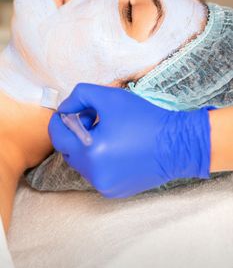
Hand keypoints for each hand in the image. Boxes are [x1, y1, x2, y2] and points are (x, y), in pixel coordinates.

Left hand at [48, 83, 210, 197]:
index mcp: (90, 152)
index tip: (70, 111)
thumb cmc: (145, 119)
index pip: (58, 137)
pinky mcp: (116, 191)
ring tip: (108, 134)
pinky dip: (99, 160)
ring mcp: (105, 186)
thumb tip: (65, 109)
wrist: (178, 144)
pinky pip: (97, 173)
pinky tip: (117, 149)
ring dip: (87, 147)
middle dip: (76, 133)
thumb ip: (80, 95)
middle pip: (69, 151)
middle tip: (94, 119)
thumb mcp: (110, 97)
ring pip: (83, 163)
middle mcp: (94, 175)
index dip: (60, 121)